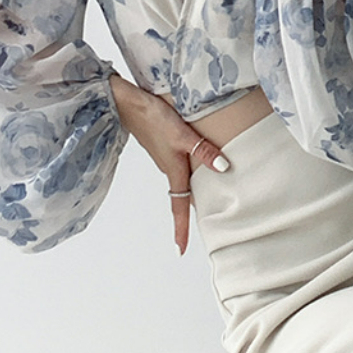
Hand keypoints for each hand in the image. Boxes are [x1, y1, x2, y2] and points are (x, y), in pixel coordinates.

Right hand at [109, 73, 228, 254]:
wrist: (127, 102)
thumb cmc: (154, 117)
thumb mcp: (182, 134)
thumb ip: (204, 151)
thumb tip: (225, 169)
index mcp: (173, 170)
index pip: (178, 206)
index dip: (181, 228)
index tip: (181, 250)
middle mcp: (168, 167)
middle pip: (181, 196)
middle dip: (187, 215)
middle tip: (200, 229)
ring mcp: (164, 156)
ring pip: (180, 180)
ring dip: (189, 194)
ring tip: (205, 202)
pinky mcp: (162, 144)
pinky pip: (178, 166)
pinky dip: (188, 175)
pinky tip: (197, 167)